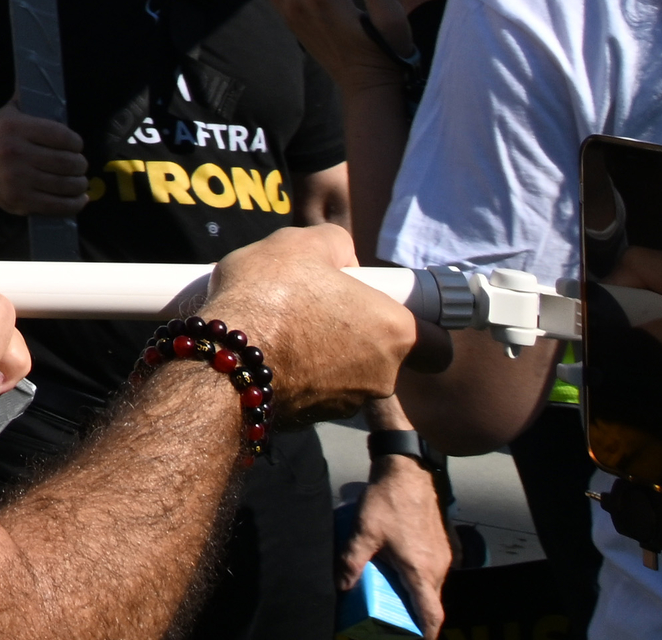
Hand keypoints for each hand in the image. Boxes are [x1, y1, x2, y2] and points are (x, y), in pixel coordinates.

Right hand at [0, 104, 89, 218]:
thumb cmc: (4, 140)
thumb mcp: (9, 114)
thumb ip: (27, 98)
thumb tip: (41, 73)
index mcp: (13, 127)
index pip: (61, 135)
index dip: (75, 142)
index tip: (76, 145)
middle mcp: (13, 153)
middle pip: (66, 162)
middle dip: (80, 164)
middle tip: (80, 164)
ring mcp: (16, 179)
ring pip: (65, 184)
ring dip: (80, 183)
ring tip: (80, 180)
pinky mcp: (21, 201)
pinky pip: (59, 205)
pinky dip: (75, 203)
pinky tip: (79, 198)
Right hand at [198, 223, 418, 422]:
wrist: (221, 359)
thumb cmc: (270, 296)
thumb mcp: (301, 242)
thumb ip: (336, 243)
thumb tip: (343, 257)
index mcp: (394, 331)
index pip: (439, 346)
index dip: (422, 328)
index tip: (390, 312)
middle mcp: (382, 375)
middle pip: (384, 355)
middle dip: (357, 335)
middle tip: (318, 308)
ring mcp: (347, 403)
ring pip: (348, 374)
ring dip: (325, 354)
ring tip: (282, 326)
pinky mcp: (312, 419)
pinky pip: (314, 390)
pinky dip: (299, 373)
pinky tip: (267, 350)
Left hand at [348, 451, 452, 636]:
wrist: (408, 472)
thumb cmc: (388, 502)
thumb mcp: (363, 532)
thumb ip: (352, 561)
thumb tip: (342, 586)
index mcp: (422, 571)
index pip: (431, 614)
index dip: (426, 632)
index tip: (418, 639)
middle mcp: (439, 567)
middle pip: (430, 600)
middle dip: (415, 612)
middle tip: (394, 615)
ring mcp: (445, 555)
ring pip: (433, 584)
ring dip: (417, 591)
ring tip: (394, 590)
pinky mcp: (445, 543)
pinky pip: (436, 568)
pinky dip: (422, 575)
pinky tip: (403, 567)